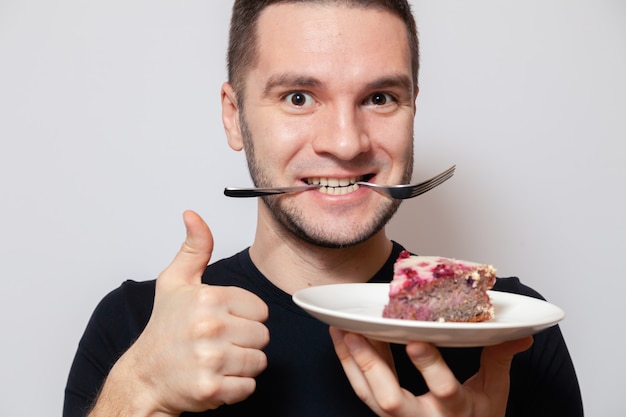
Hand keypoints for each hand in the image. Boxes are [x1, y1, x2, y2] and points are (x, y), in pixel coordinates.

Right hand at [91, 211, 268, 415]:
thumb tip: (193, 215)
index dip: (245, 316)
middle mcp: (210, 327)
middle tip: (219, 342)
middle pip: (263, 336)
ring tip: (217, 359)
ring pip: (259, 362)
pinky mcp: (211, 389)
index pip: (260, 309)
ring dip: (242, 364)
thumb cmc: (163, 329)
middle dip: (246, 341)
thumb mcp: (175, 282)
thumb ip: (195, 248)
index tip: (223, 320)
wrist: (144, 377)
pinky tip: (216, 377)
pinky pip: (249, 387)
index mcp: (208, 298)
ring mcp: (210, 360)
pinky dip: (236, 387)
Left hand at [330, 327, 532, 416]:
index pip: (443, 390)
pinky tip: (341, 338)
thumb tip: (522, 334)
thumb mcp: (495, 392)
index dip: (429, 367)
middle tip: (357, 333)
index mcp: (454, 411)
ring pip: (368, 395)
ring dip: (351, 361)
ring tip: (339, 329)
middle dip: (371, 366)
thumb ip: (500, 360)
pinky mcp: (383, 413)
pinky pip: (361, 391)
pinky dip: (349, 364)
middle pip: (390, 400)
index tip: (417, 340)